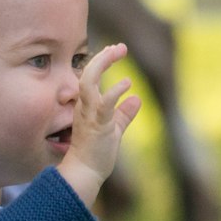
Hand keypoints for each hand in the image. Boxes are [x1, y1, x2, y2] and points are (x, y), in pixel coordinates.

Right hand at [58, 44, 140, 208]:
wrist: (85, 174)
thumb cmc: (96, 154)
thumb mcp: (114, 129)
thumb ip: (124, 113)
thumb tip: (136, 99)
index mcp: (86, 105)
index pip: (90, 75)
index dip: (102, 60)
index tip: (116, 50)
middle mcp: (83, 106)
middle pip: (87, 72)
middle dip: (103, 56)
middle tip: (120, 47)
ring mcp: (88, 114)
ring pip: (88, 80)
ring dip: (103, 63)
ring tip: (118, 51)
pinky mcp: (97, 124)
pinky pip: (103, 103)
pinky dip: (114, 91)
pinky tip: (127, 83)